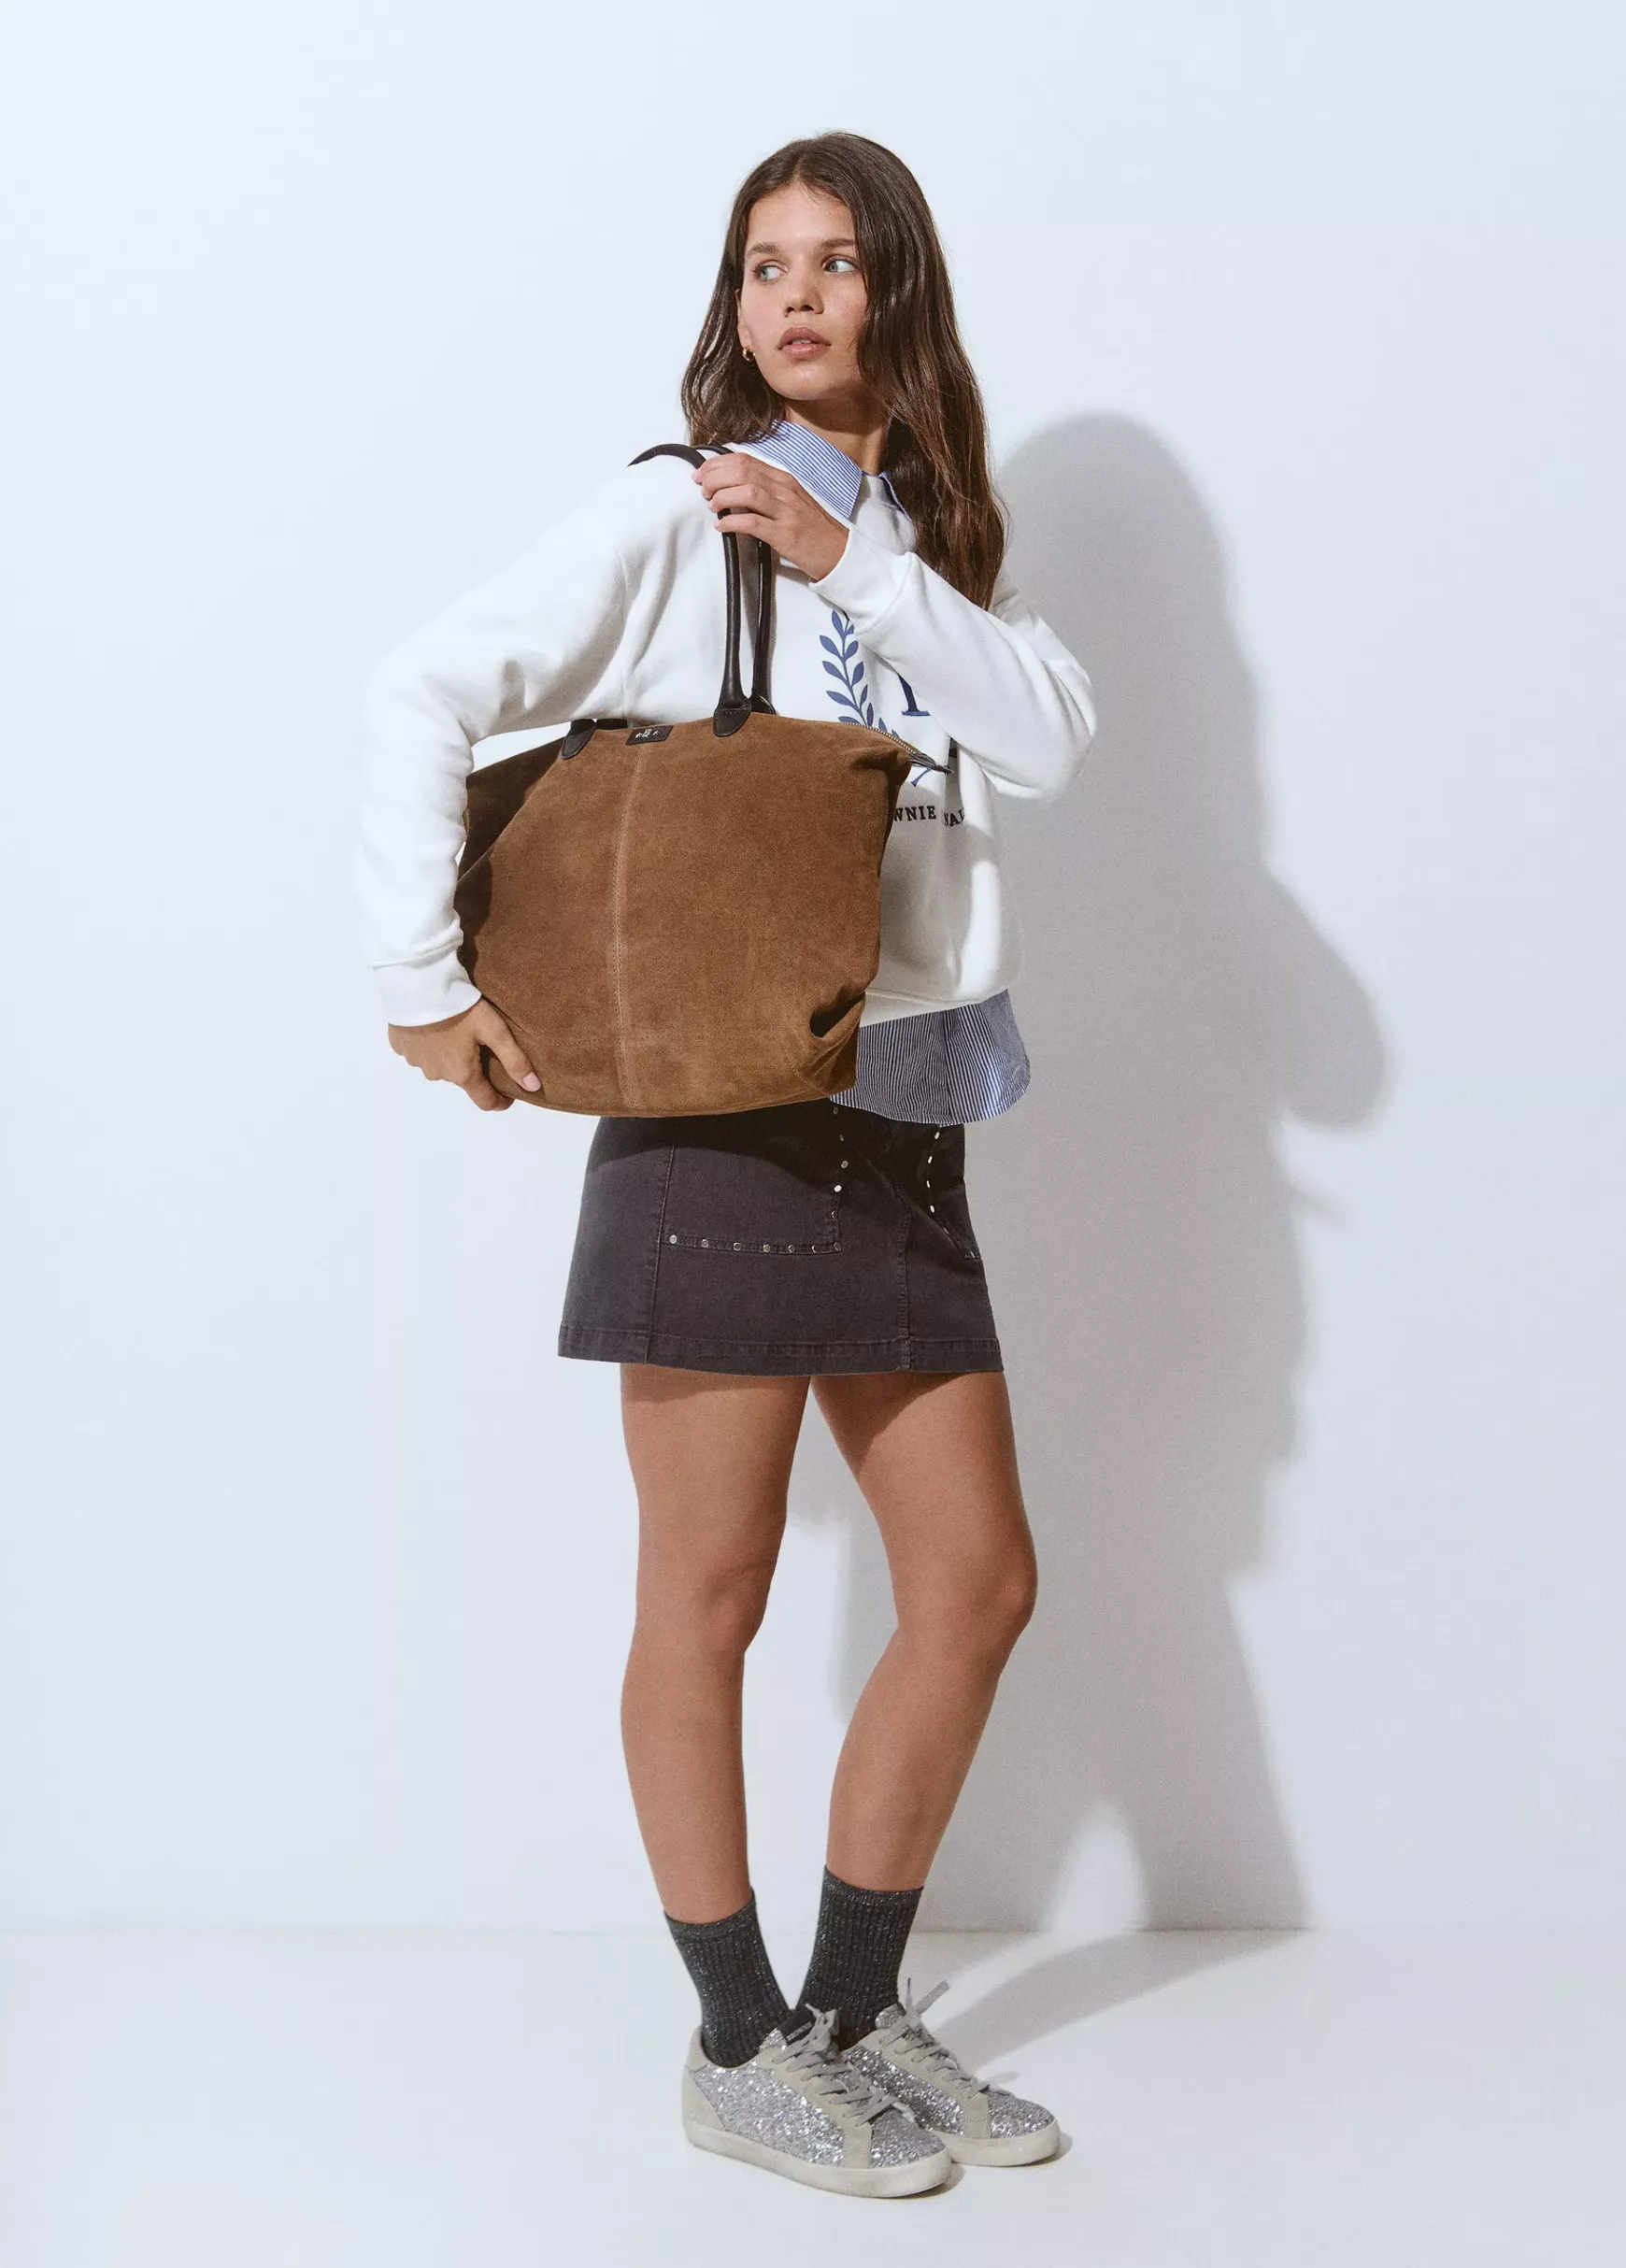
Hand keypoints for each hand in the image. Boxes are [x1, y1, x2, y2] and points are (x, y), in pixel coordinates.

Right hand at [387, 998, 539, 1111]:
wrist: (417, 984)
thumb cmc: (460, 1008)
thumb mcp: (493, 1030)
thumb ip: (514, 1060)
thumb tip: (533, 1087)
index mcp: (462, 1074)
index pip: (485, 1101)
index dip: (499, 1101)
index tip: (508, 1095)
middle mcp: (437, 1074)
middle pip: (461, 1078)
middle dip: (473, 1067)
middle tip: (479, 1043)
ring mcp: (415, 1061)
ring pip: (438, 1065)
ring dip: (448, 1055)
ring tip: (455, 1031)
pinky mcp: (399, 1046)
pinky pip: (418, 1051)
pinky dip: (427, 1044)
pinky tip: (432, 1026)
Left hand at [693, 454, 849, 579]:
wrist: (840, 552)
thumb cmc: (813, 528)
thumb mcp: (790, 500)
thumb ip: (766, 490)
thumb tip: (734, 487)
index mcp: (784, 478)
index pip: (745, 459)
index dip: (718, 464)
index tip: (702, 473)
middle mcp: (785, 489)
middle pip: (742, 470)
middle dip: (715, 477)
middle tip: (703, 490)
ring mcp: (786, 511)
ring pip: (746, 491)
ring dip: (722, 497)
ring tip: (713, 506)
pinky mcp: (785, 534)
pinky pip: (753, 523)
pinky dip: (732, 522)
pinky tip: (722, 526)